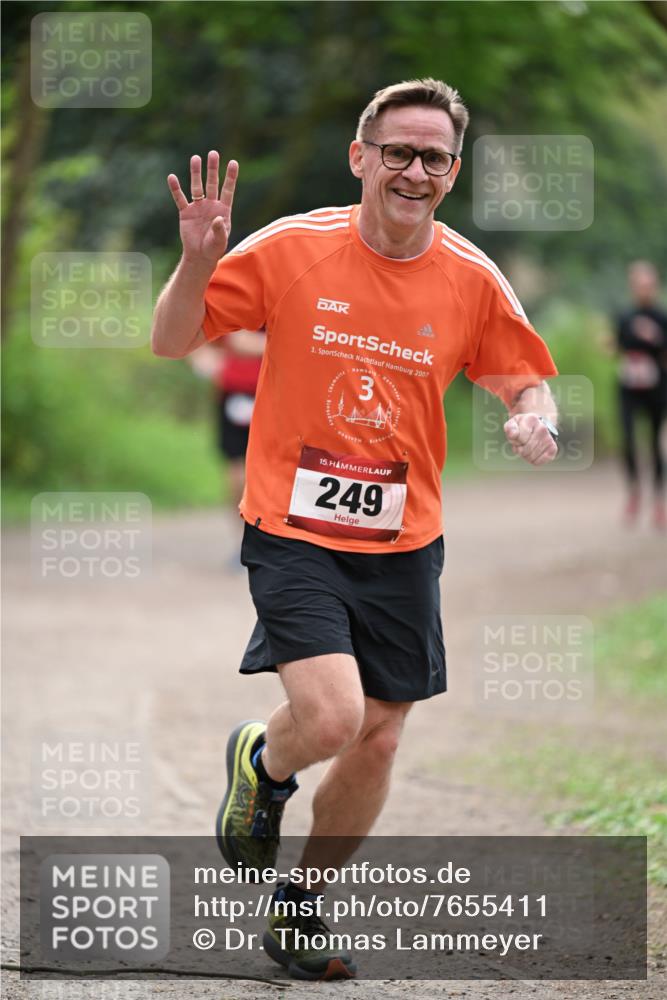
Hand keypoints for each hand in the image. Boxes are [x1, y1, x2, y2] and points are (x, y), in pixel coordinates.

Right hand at [167, 151, 237, 265]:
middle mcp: (211, 205)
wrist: (199, 256)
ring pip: (196, 187)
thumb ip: (220, 230)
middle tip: (213, 153)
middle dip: (213, 169)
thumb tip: (218, 219)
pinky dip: (176, 189)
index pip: (228, 190)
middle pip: (212, 183)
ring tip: (195, 158)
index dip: (230, 177)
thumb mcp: (219, 241)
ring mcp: (198, 207)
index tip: (233, 162)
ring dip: (196, 173)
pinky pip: (180, 199)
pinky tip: (172, 177)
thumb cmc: (214, 249)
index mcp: (223, 210)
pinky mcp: (185, 213)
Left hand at [503, 413, 557, 465]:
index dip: (515, 441)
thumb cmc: (522, 427)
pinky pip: (538, 462)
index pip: (520, 438)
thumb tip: (514, 435)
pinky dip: (533, 460)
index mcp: (532, 419)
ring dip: (525, 456)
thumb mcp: (513, 423)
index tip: (518, 437)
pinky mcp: (553, 449)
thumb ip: (510, 428)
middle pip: (525, 450)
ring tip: (527, 448)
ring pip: (531, 457)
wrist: (537, 427)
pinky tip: (533, 453)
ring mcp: (549, 439)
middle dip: (520, 449)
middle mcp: (543, 428)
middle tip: (521, 444)